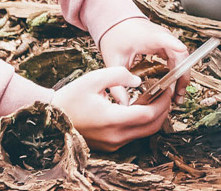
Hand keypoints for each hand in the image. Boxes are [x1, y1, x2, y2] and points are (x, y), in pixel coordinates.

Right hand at [52, 66, 173, 151]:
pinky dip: (142, 123)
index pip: (148, 114)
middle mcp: (115, 136)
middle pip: (152, 127)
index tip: (167, 88)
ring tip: (156, 98)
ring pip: (145, 133)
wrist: (53, 117)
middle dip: (164, 110)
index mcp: (112, 119)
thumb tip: (138, 80)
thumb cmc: (71, 97)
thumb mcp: (94, 78)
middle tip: (166, 93)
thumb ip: (119, 75)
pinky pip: (134, 135)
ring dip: (155, 117)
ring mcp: (114, 143)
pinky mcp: (111, 146)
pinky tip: (140, 108)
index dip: (162, 101)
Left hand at [97, 18, 188, 103]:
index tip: (182, 49)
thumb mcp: (113, 60)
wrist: (117, 23)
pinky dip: (178, 73)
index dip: (174, 44)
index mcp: (147, 37)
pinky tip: (174, 87)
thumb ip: (117, 82)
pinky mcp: (167, 44)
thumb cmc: (115, 36)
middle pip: (179, 55)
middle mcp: (161, 36)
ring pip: (182, 59)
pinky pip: (178, 60)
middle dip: (181, 76)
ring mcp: (166, 40)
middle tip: (177, 96)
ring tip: (177, 97)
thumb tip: (123, 104)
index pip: (163, 39)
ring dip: (182, 77)